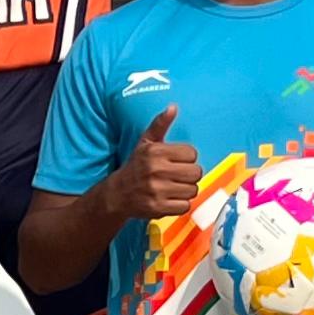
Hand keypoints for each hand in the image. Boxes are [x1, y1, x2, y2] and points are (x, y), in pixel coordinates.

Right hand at [107, 106, 202, 223]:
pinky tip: (170, 198)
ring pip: (192, 190)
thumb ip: (160, 124)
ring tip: (173, 187)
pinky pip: (185, 206)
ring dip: (186, 190)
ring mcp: (157, 190)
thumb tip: (173, 107)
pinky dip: (180, 204)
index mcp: (155, 152)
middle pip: (196, 172)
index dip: (187, 158)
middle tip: (178, 176)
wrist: (117, 194)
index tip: (178, 161)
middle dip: (190, 175)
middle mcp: (156, 170)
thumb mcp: (145, 143)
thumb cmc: (136, 166)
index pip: (192, 154)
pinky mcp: (158, 208)